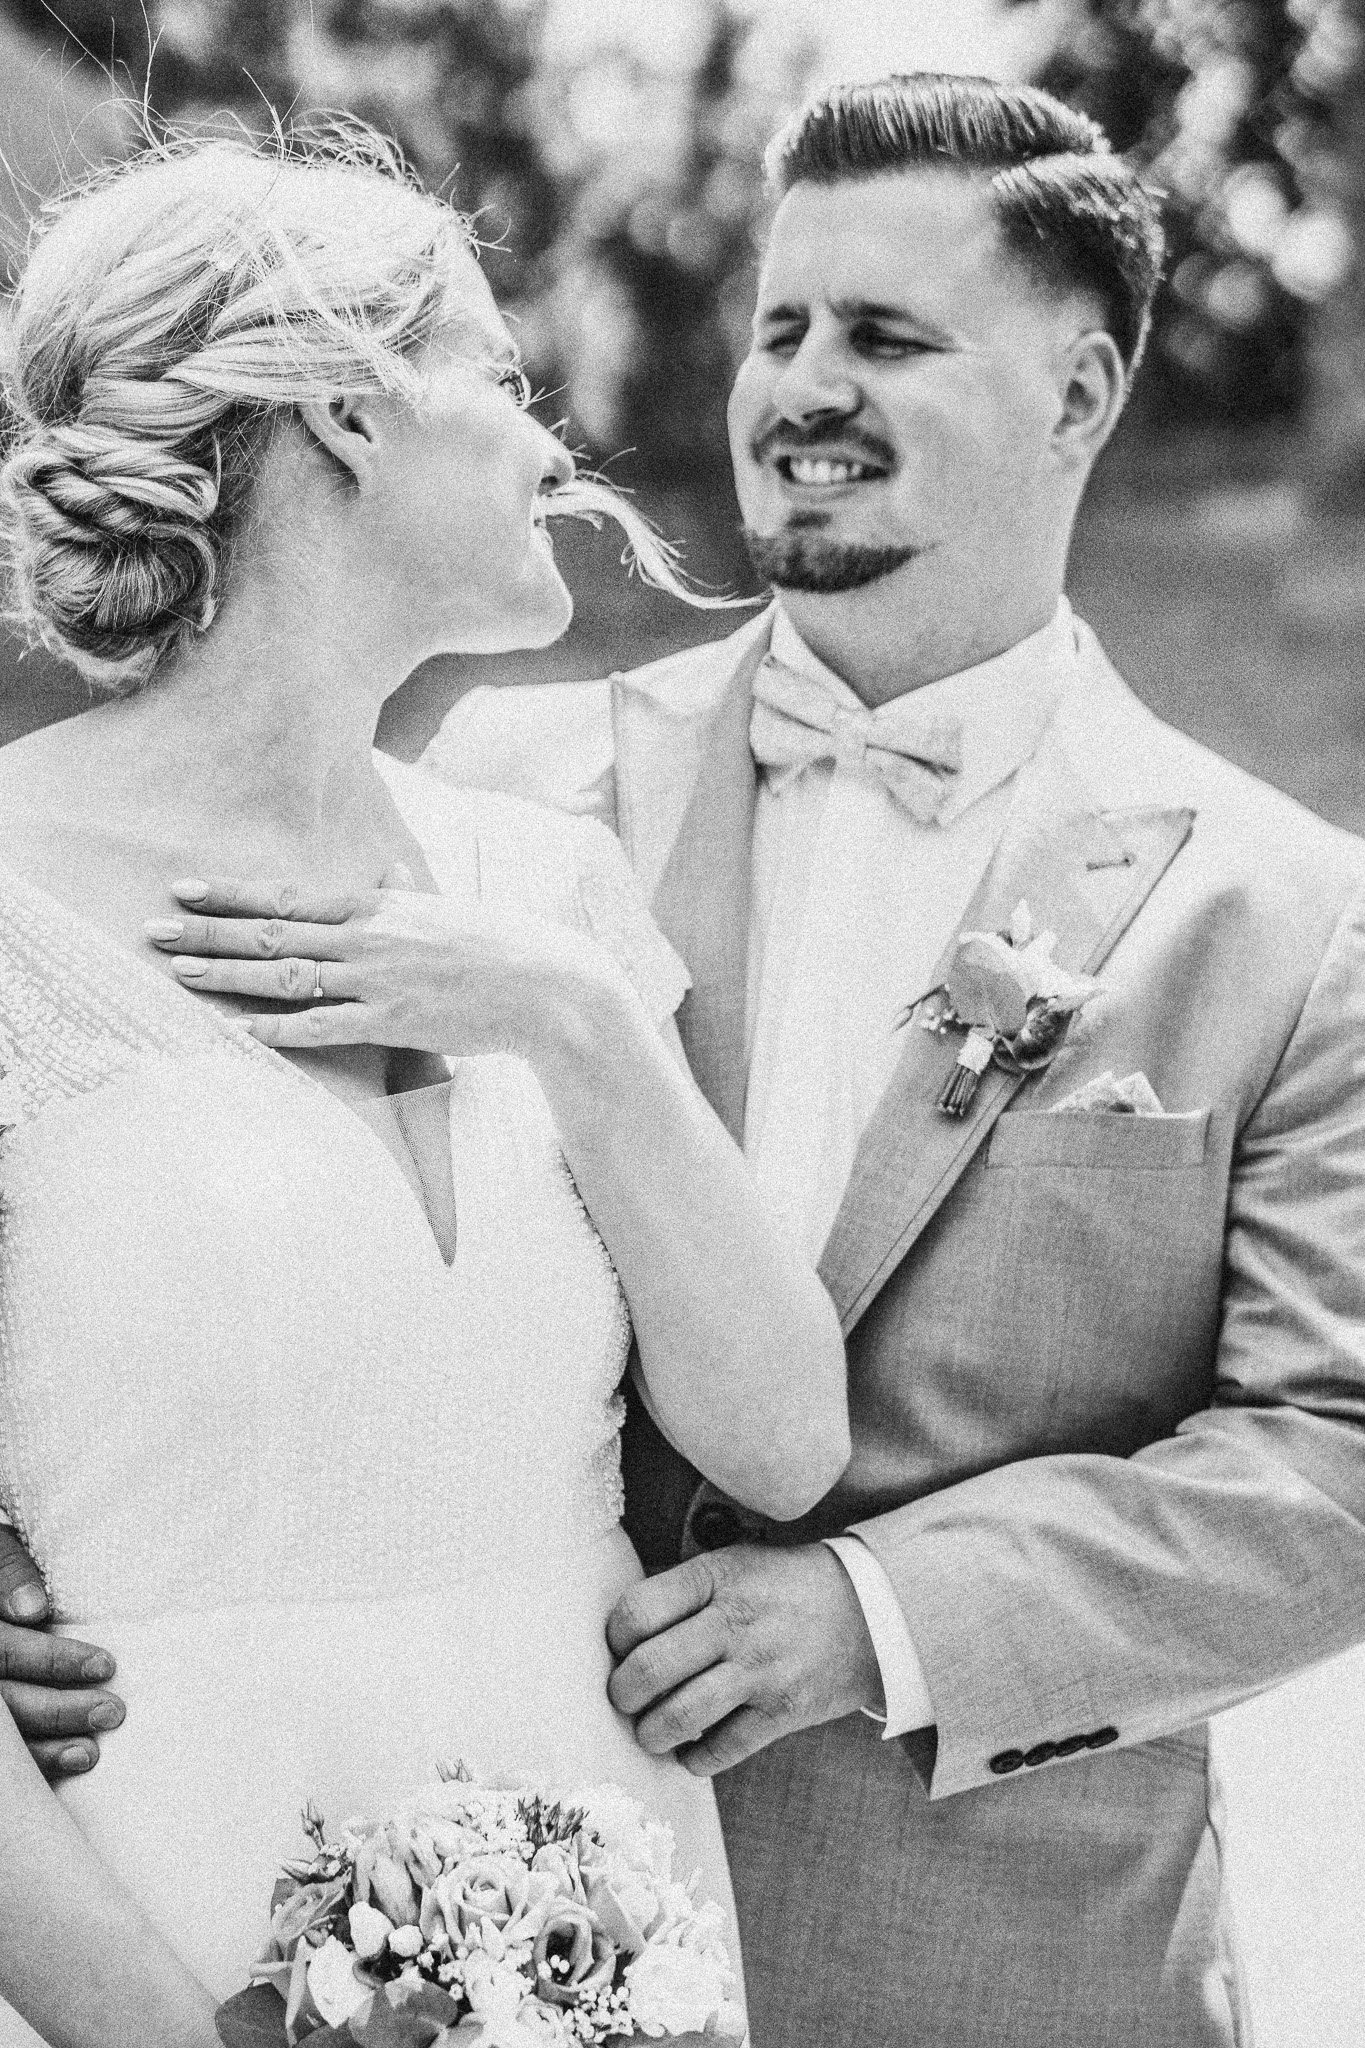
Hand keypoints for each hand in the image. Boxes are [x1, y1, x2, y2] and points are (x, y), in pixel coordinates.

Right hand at [0, 1527, 123, 1779]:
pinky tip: (67, 1764)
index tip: (106, 1664)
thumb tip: (34, 1607)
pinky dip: (34, 1761)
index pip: (4, 1650)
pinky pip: (3, 1753)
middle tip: (113, 1711)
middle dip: (60, 1710)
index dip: (53, 1660)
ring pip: (1, 1736)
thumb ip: (8, 1570)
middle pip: (5, 1703)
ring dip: (45, 1749)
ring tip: (92, 1752)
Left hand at [144, 873, 618, 1059]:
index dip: (231, 892)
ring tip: (177, 972)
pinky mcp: (394, 1024)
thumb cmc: (497, 945)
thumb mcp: (444, 908)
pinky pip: (322, 1027)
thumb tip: (384, 878)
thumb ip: (404, 896)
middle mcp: (368, 939)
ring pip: (286, 975)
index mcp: (378, 906)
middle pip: (272, 931)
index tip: (184, 887)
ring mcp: (378, 982)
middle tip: (153, 929)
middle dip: (208, 930)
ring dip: (227, 974)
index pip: (288, 896)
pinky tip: (238, 1028)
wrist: (545, 984)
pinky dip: (277, 1029)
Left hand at [606, 1543, 882, 1775]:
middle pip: (649, 1669)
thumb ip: (683, 1591)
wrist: (870, 1611)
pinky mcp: (783, 1713)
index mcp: (717, 1578)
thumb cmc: (784, 1588)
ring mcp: (761, 1671)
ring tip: (652, 1730)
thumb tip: (622, 1632)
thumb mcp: (735, 1564)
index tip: (620, 1648)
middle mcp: (736, 1623)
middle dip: (622, 1694)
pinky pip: (719, 1752)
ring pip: (678, 1717)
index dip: (614, 1638)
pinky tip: (692, 1747)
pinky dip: (694, 1759)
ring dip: (652, 1733)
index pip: (637, 1612)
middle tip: (625, 1698)